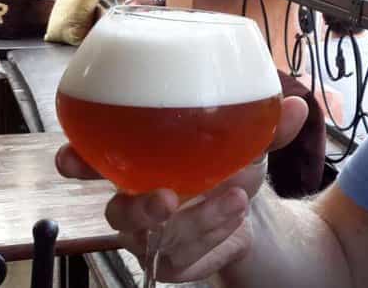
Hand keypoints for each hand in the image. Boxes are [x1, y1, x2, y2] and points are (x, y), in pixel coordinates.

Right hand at [56, 96, 308, 282]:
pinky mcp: (170, 259)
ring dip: (199, 218)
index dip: (75, 160)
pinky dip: (214, 231)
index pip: (90, 160)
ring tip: (235, 198)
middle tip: (165, 199)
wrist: (247, 205)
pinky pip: (184, 254)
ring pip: (159, 237)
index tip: (71, 157)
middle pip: (116, 213)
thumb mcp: (248, 139)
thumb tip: (296, 107)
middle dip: (136, 209)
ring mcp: (150, 235)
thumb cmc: (227, 162)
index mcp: (136, 160)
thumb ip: (268, 125)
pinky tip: (235, 214)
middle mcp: (134, 199)